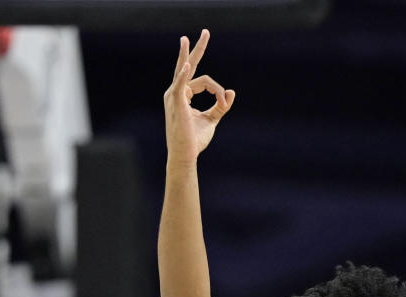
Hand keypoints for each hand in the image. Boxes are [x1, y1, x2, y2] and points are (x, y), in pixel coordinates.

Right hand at [163, 30, 235, 165]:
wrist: (186, 154)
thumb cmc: (195, 140)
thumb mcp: (212, 120)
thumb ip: (221, 105)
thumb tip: (231, 91)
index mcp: (184, 96)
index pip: (205, 82)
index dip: (218, 91)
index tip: (225, 102)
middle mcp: (176, 92)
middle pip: (188, 66)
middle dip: (197, 49)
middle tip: (205, 32)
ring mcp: (174, 96)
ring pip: (188, 72)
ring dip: (192, 54)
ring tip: (192, 38)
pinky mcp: (176, 103)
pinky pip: (180, 85)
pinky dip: (183, 75)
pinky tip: (187, 64)